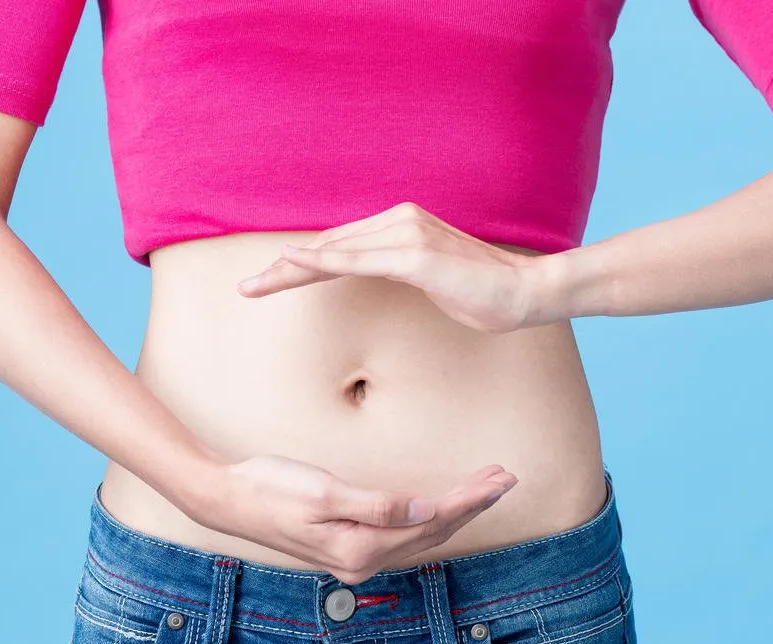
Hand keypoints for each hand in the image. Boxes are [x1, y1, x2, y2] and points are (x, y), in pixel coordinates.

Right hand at [198, 453, 518, 583]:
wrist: (229, 500)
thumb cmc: (272, 488)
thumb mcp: (324, 492)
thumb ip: (376, 505)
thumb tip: (424, 508)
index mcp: (360, 549)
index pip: (431, 522)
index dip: (468, 501)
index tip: (498, 480)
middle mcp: (363, 562)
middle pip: (433, 533)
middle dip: (472, 505)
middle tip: (506, 478)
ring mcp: (357, 559)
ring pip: (422, 535)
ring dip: (456, 511)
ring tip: (486, 487)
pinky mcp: (350, 548)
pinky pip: (405, 536)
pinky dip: (431, 518)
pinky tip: (444, 507)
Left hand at [235, 201, 551, 332]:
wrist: (526, 292)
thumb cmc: (484, 293)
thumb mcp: (433, 282)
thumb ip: (403, 274)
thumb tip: (381, 280)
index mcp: (402, 227)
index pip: (341, 246)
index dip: (303, 263)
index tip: (269, 281)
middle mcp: (400, 222)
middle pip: (329, 245)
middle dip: (284, 268)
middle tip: (246, 288)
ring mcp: (407, 236)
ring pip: (335, 252)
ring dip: (290, 269)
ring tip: (255, 286)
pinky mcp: (415, 256)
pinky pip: (358, 260)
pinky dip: (322, 263)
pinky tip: (293, 266)